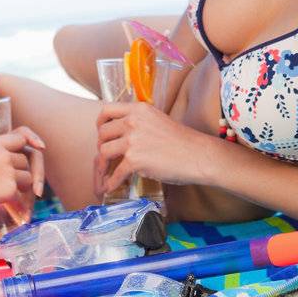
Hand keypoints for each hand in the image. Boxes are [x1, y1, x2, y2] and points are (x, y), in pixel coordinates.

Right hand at [0, 126, 45, 218]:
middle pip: (25, 161)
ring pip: (27, 178)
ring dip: (21, 187)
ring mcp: (7, 169)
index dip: (33, 141)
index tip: (40, 147)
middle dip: (23, 173)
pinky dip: (18, 203)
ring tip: (4, 197)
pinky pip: (21, 195)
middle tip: (26, 186)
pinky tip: (11, 209)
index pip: (21, 136)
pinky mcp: (9, 187)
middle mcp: (2, 153)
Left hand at [94, 102, 212, 195]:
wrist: (197, 155)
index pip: (107, 109)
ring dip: (102, 165)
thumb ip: (140, 122)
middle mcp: (133, 121)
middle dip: (101, 146)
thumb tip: (124, 133)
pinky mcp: (135, 160)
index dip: (100, 122)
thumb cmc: (182, 141)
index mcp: (138, 109)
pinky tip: (111, 187)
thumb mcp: (157, 120)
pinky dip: (111, 182)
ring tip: (106, 172)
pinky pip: (115, 173)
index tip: (101, 131)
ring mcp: (133, 140)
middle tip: (106, 155)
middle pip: (102, 132)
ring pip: (104, 152)